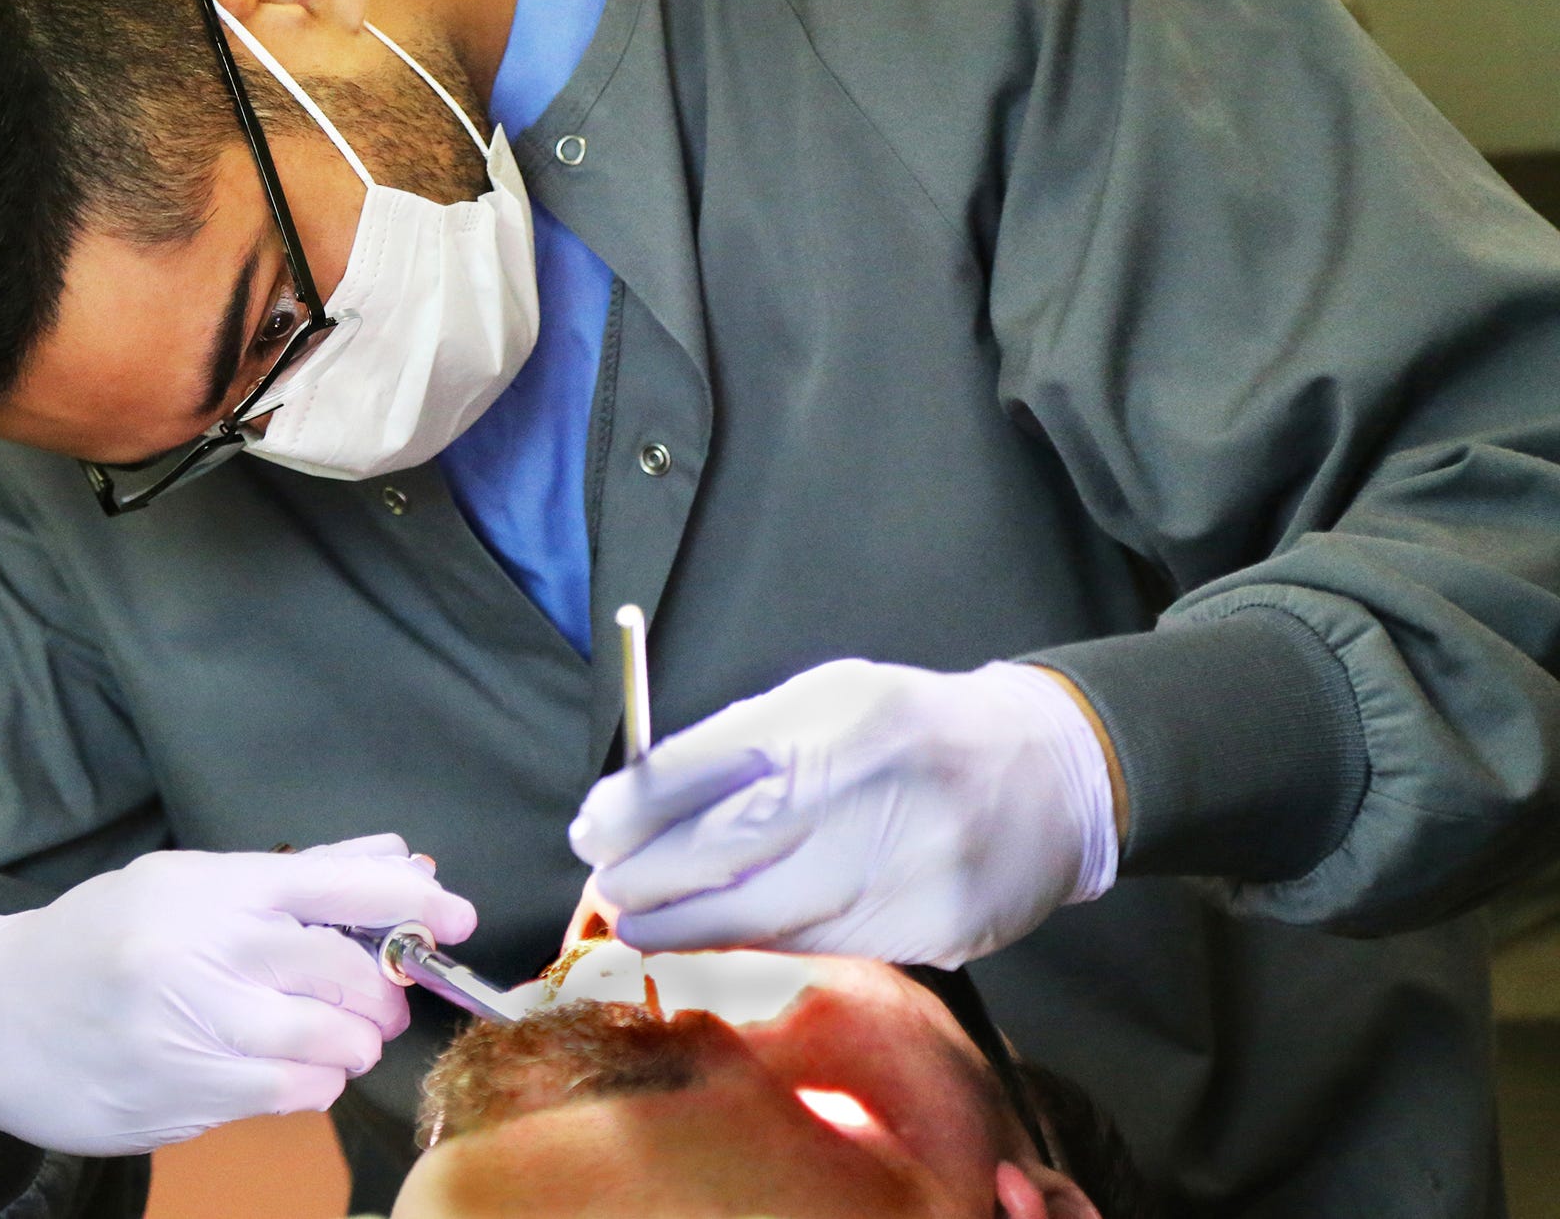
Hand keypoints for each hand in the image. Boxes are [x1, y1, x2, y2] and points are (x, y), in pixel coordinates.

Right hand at [0, 834, 476, 1154]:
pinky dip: (311, 1087)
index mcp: (211, 887)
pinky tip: (294, 1074)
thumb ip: (296, 875)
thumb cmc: (102, 939)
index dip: (407, 900)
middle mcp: (199, 949)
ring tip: (338, 1040)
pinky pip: (283, 1095)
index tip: (456, 916)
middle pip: (337, 970)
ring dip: (350, 1046)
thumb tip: (397, 856)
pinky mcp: (173, 1092)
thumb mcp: (187, 885)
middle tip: (382, 1002)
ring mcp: (183, 1025)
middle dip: (380, 992)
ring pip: (319, 1042)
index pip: (333, 881)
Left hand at [569, 661, 1117, 968]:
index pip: (714, 764)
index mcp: (845, 714)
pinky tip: (714, 940)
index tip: (593, 827)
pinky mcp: (936, 926)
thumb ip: (747, 746)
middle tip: (605, 886)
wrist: (1054, 776)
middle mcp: (879, 786)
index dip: (639, 806)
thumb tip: (641, 799)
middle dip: (651, 875)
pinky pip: (822, 945)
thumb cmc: (914, 733)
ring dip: (688, 925)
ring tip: (638, 923)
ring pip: (771, 913)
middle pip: (732, 846)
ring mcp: (912, 863)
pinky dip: (756, 945)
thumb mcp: (832, 701)